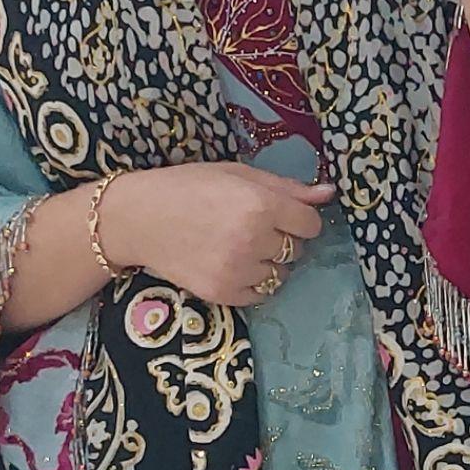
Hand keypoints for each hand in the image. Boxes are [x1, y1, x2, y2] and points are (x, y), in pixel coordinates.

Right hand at [99, 161, 336, 306]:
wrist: (140, 218)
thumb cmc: (189, 187)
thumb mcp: (237, 174)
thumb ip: (286, 187)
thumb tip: (329, 193)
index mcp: (260, 205)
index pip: (310, 224)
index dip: (300, 219)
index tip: (282, 216)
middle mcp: (254, 239)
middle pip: (296, 250)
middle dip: (282, 240)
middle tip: (252, 228)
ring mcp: (240, 270)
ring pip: (280, 275)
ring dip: (268, 263)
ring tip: (238, 247)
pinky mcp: (225, 294)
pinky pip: (260, 294)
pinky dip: (252, 282)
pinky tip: (230, 264)